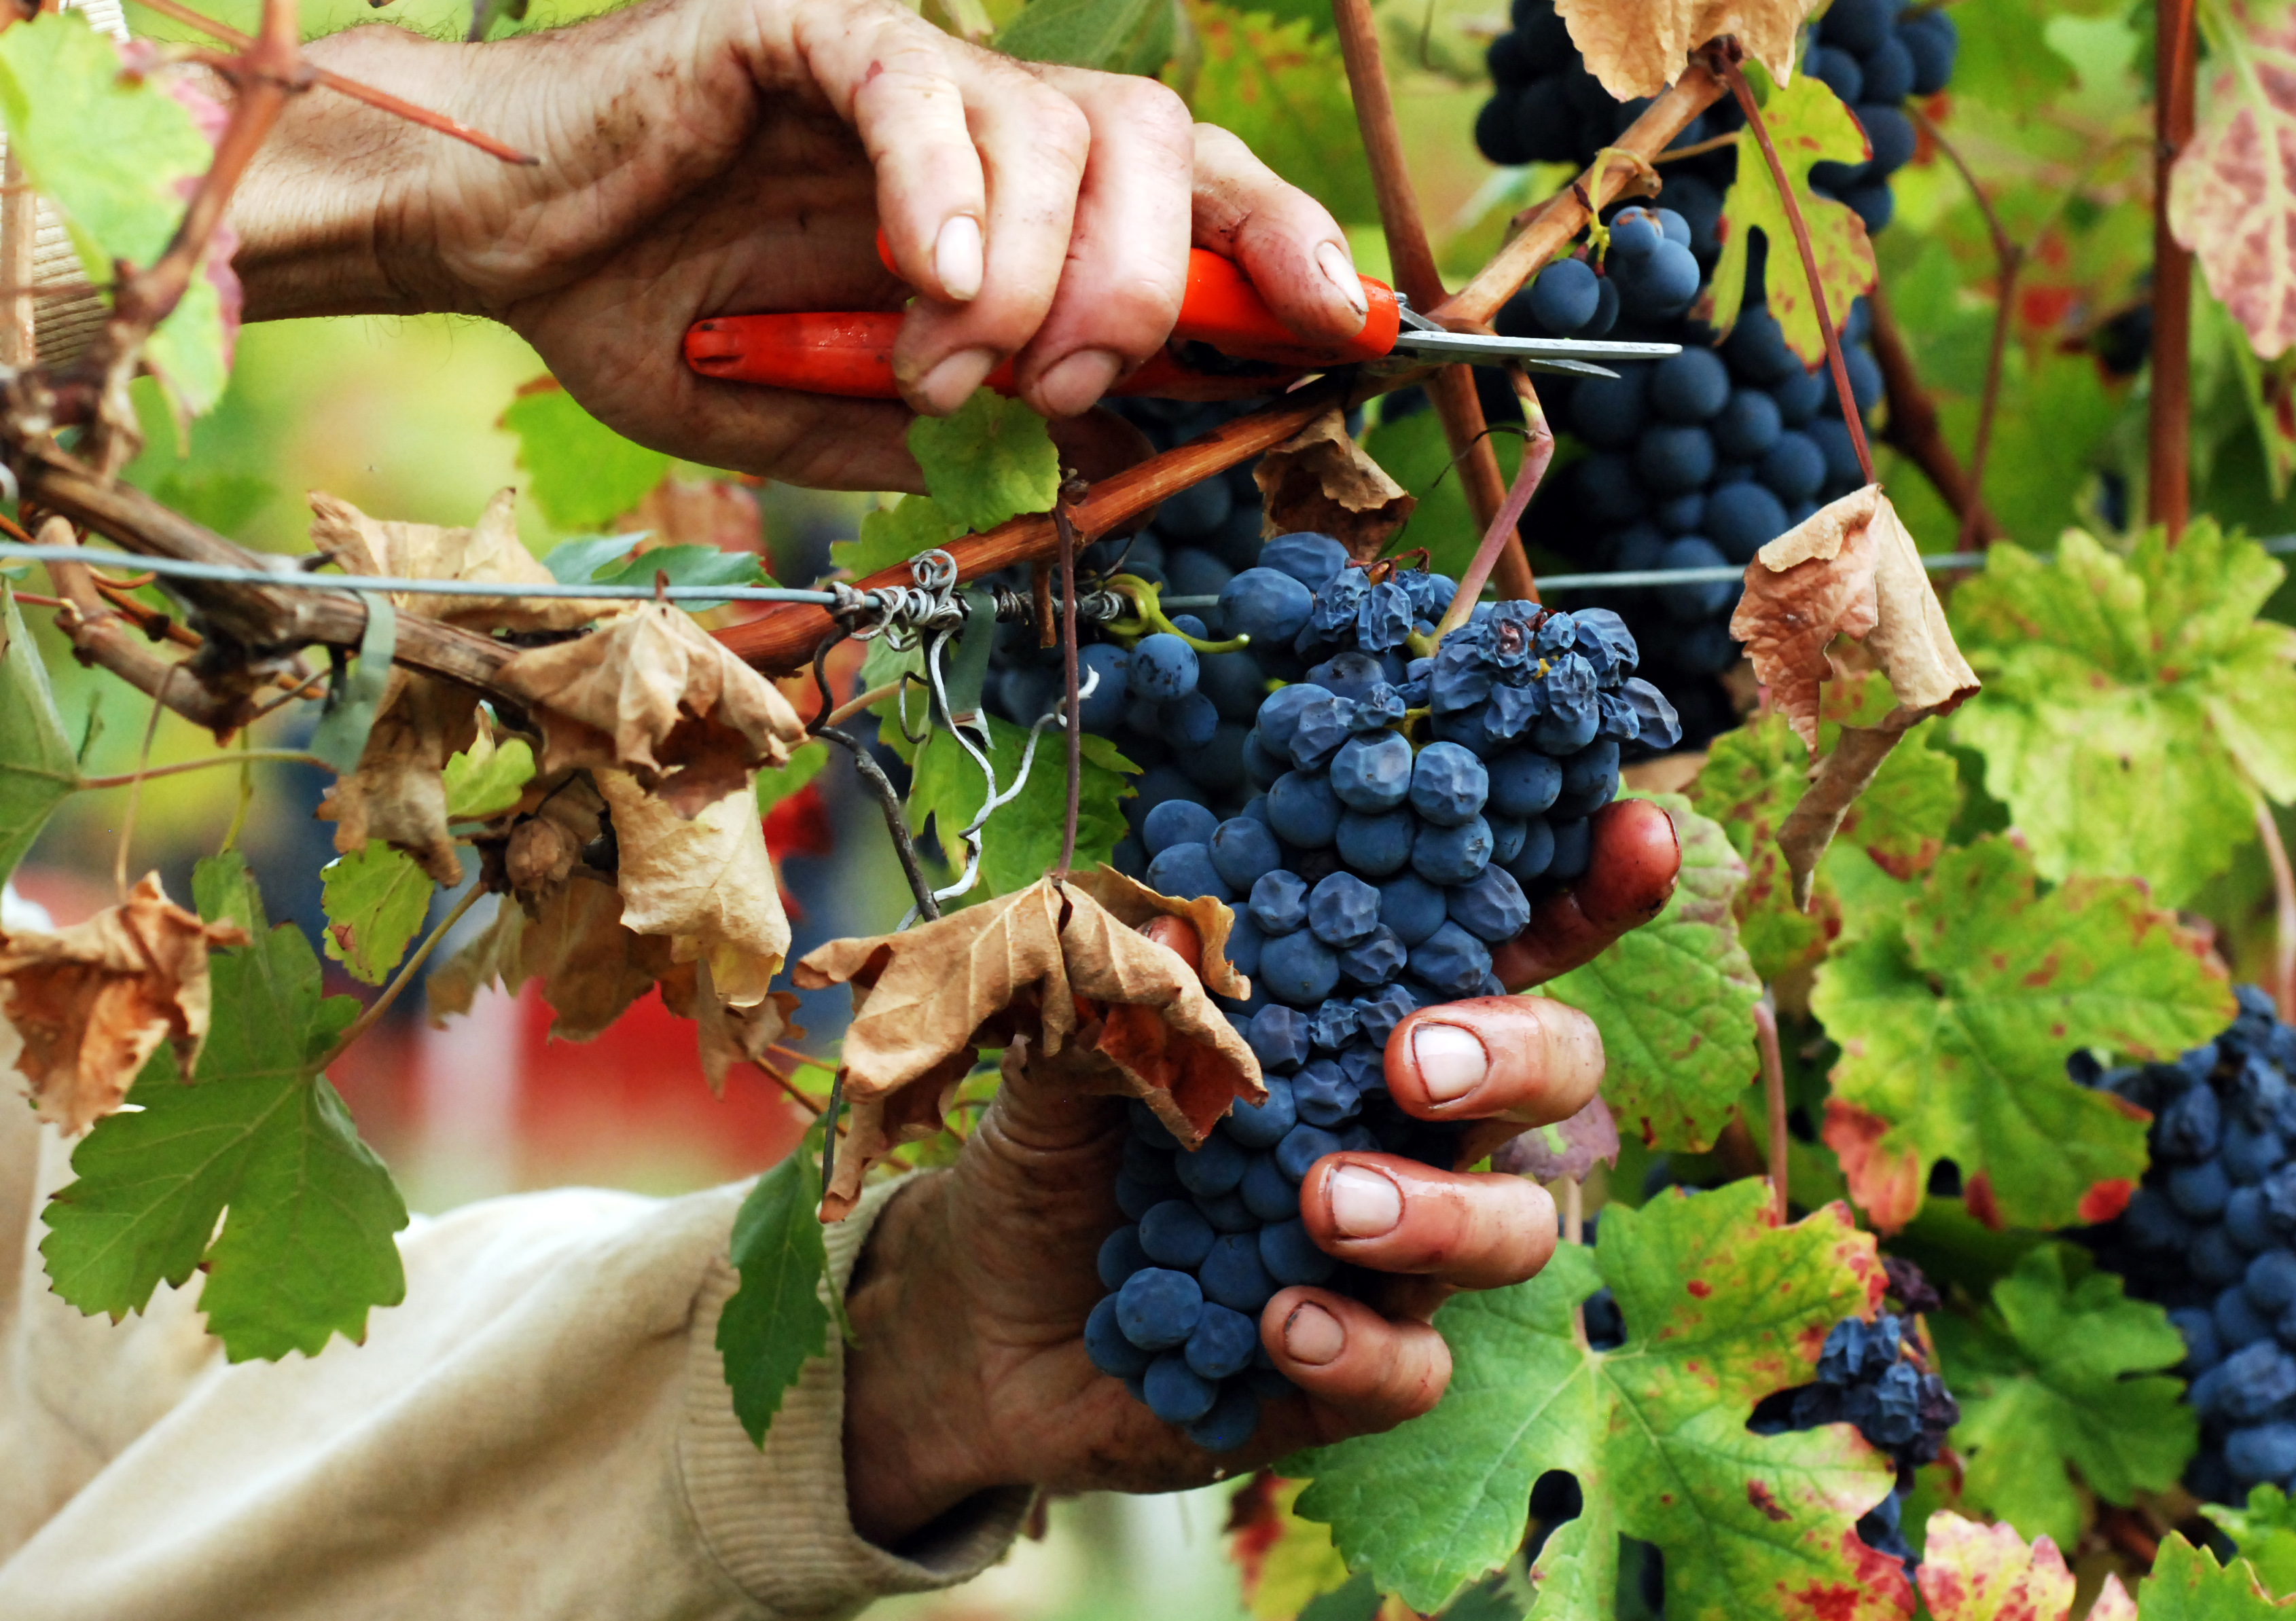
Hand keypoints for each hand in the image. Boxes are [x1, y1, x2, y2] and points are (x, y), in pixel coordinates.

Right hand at [227, 0, 1369, 488]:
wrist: (504, 246)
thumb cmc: (673, 323)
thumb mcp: (851, 415)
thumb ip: (980, 433)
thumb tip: (1116, 461)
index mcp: (1018, 200)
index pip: (1195, 196)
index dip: (1284, 251)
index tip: (1349, 327)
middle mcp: (984, 120)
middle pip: (1161, 149)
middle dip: (1150, 291)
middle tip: (1066, 390)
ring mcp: (900, 65)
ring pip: (1058, 127)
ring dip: (1035, 276)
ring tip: (948, 362)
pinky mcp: (802, 30)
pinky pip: (917, 84)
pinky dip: (944, 190)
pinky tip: (927, 284)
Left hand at [836, 800, 1683, 1547]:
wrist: (978, 1316)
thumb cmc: (1059, 1145)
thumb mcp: (1066, 1036)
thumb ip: (1128, 979)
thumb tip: (1179, 936)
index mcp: (1366, 1011)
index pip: (1506, 937)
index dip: (1589, 888)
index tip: (1635, 835)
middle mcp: (1413, 1126)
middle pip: (1558, 1073)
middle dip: (1521, 1054)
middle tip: (1414, 1061)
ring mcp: (1398, 1256)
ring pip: (1519, 1232)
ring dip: (1440, 1213)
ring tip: (1327, 1203)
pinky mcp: (1351, 1374)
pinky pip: (1416, 1372)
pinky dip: (1361, 1347)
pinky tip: (1283, 1320)